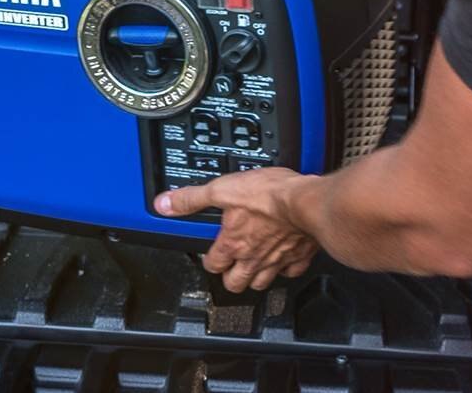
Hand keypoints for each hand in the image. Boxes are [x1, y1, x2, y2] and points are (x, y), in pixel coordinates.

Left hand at [155, 168, 319, 292]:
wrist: (306, 202)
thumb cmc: (269, 196)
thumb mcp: (222, 189)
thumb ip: (192, 198)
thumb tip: (165, 204)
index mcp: (233, 243)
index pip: (213, 264)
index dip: (209, 261)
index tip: (210, 256)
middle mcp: (253, 257)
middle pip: (236, 283)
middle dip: (230, 278)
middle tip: (229, 268)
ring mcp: (277, 260)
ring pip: (261, 282)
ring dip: (255, 278)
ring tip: (251, 270)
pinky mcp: (299, 256)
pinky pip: (291, 272)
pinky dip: (286, 269)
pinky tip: (284, 261)